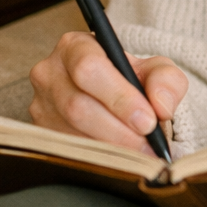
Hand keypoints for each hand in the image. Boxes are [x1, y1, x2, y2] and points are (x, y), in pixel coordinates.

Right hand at [29, 32, 187, 153]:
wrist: (114, 97)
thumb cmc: (132, 79)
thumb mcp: (156, 70)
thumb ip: (166, 81)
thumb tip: (161, 107)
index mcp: (74, 46)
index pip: (89, 68)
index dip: (119, 98)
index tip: (148, 121)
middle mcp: (49, 73)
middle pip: (77, 106)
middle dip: (118, 130)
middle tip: (148, 145)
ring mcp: (40, 105)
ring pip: (71, 133)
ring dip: (111, 149)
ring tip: (140, 154)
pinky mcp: (41, 132)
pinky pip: (67, 151)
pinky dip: (99, 159)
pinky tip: (121, 160)